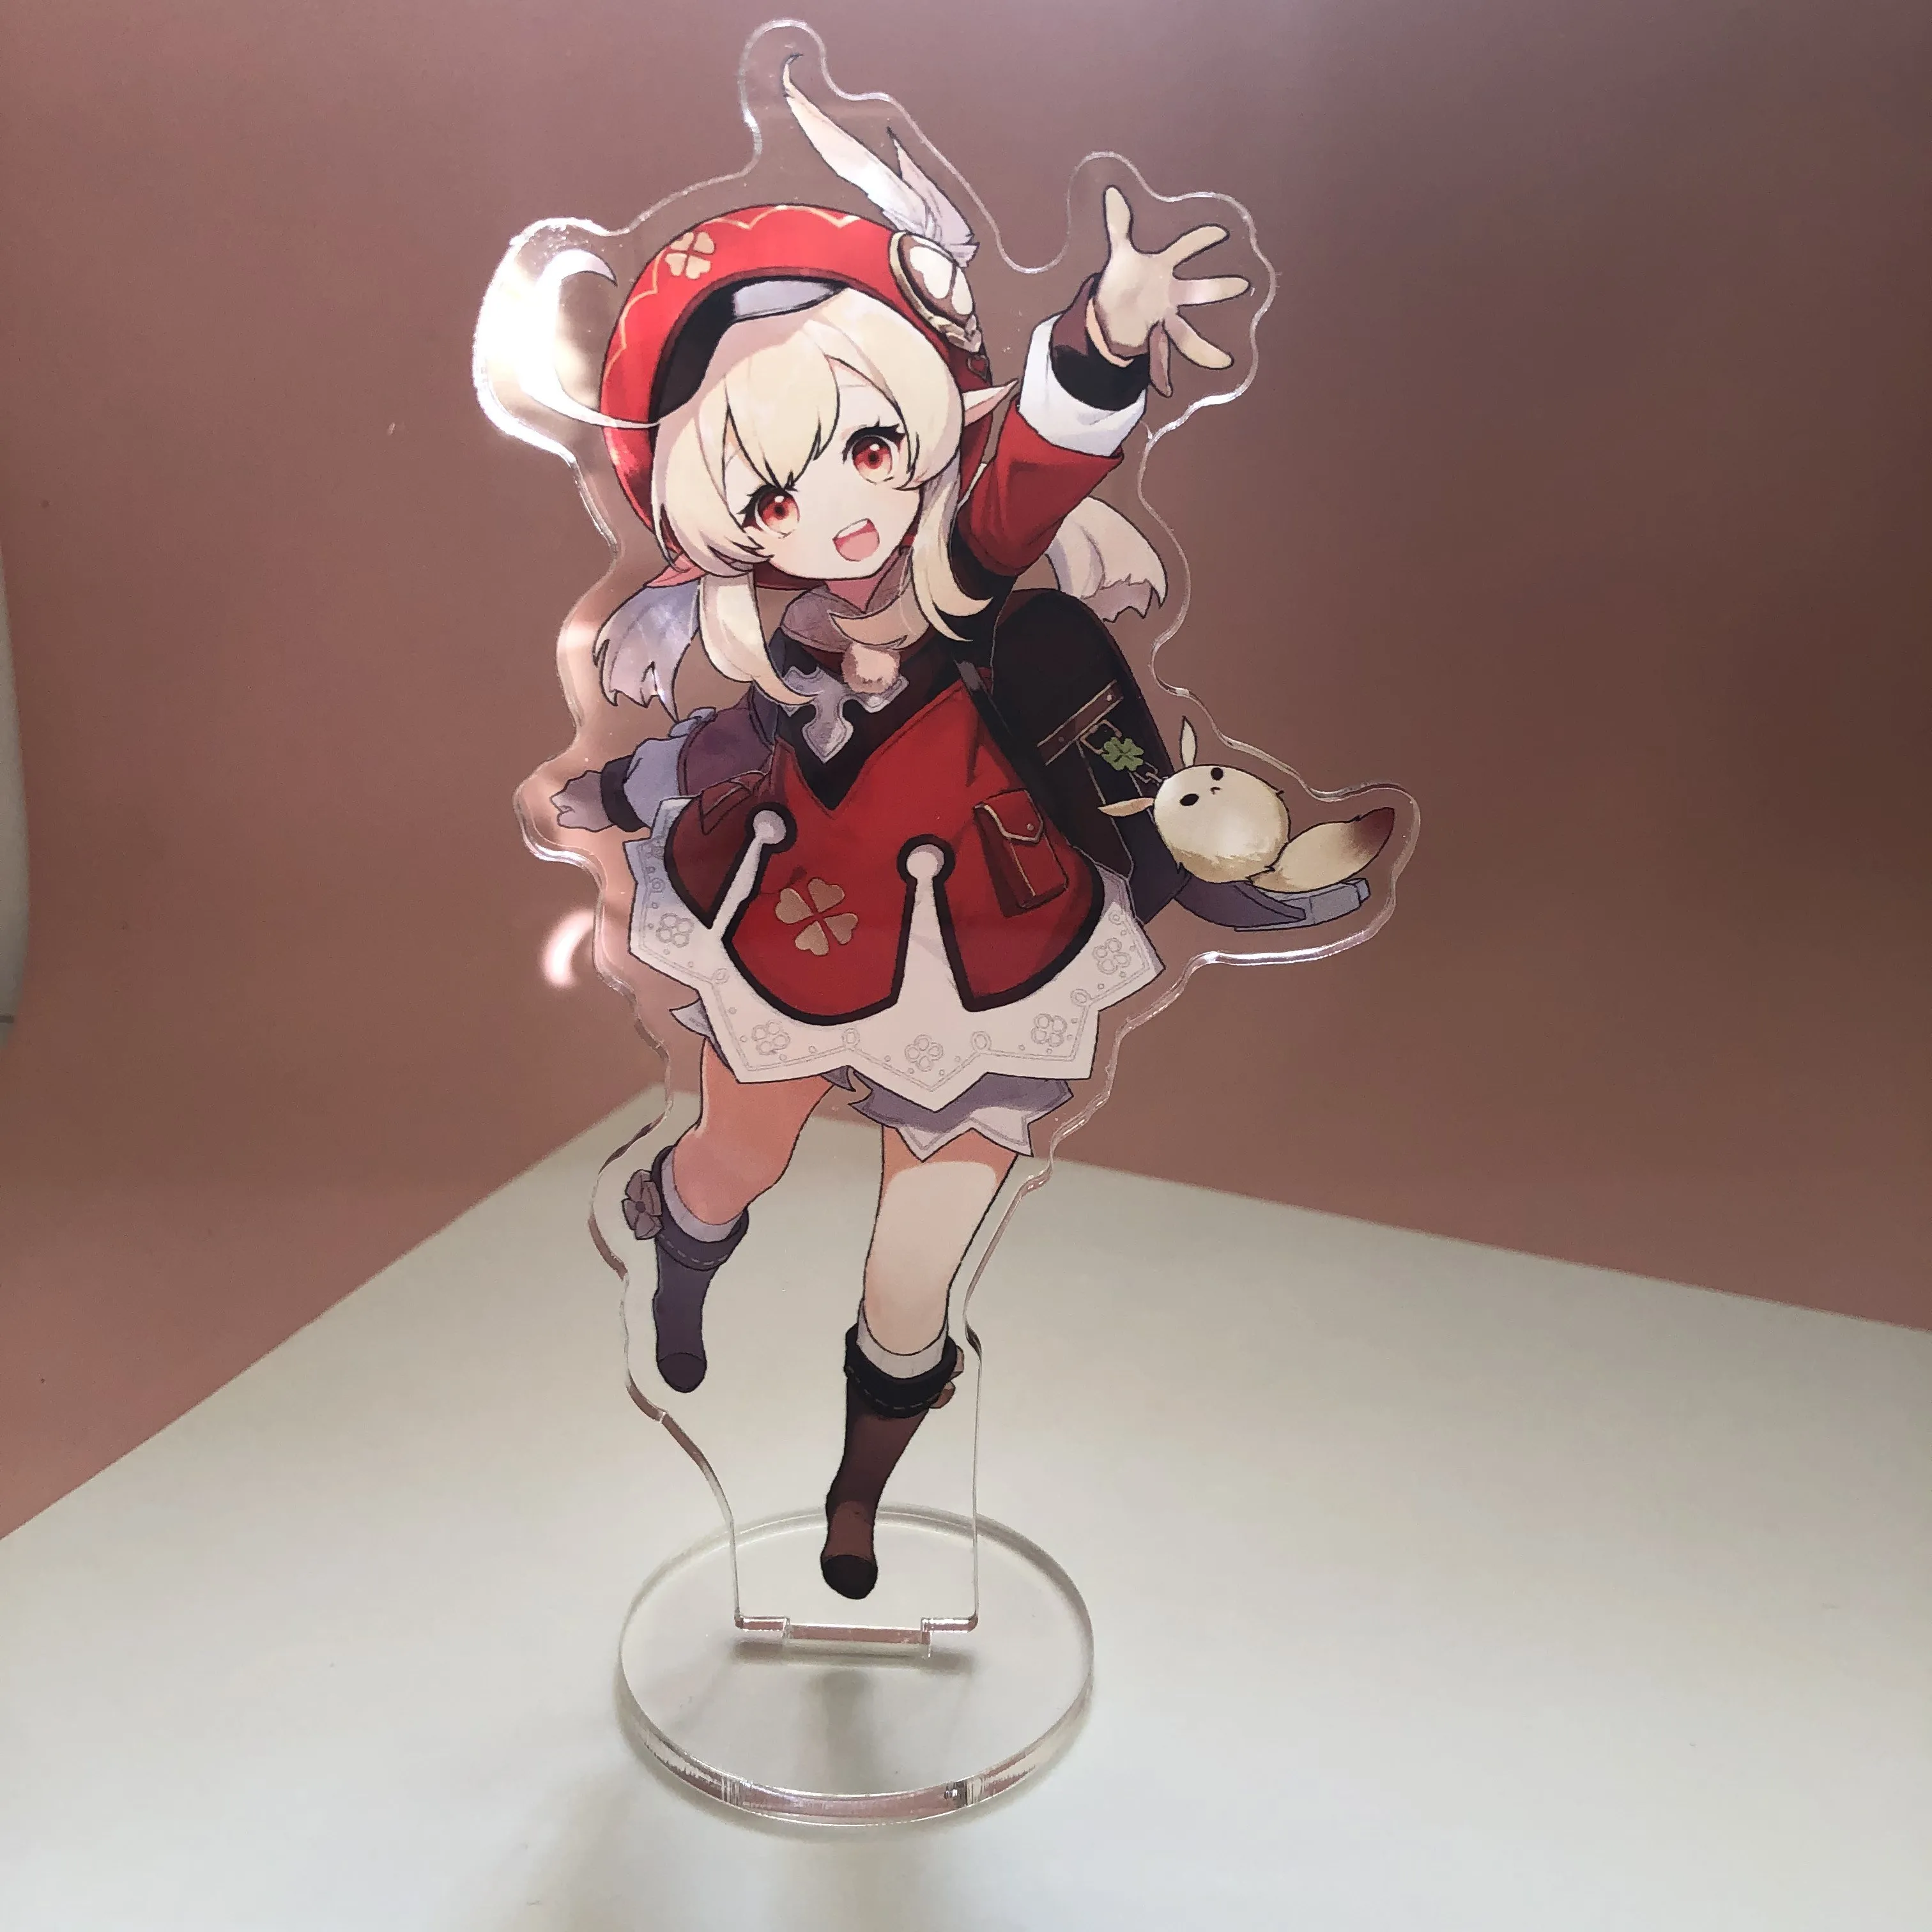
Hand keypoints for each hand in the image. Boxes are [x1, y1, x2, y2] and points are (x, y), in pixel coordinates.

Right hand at [552, 769, 609, 830]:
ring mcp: (587, 775)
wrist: (619, 795)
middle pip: (570, 792)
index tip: (573, 816)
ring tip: (599, 804)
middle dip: (576, 800)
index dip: (565, 809)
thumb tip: (560, 818)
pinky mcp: (602, 772)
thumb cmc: (596, 812)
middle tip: (587, 811)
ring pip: (582, 786)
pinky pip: (595, 782)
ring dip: (587, 793)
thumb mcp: (580, 821)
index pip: (557, 801)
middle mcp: (573, 782)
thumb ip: (567, 820)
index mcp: (564, 794)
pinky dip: (598, 788)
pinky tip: (606, 796)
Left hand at [1090, 185, 1249, 396]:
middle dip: (1217, 288)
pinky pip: (1159, 359)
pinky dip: (1161, 375)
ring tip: (1224, 362)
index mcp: (1163, 271)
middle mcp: (1171, 295)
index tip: (1220, 233)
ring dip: (1204, 349)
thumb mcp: (1120, 254)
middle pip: (1197, 291)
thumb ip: (1118, 225)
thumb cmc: (1125, 279)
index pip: (1184, 250)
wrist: (1116, 309)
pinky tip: (1166, 390)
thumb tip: (1112, 193)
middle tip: (1242, 285)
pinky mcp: (1154, 339)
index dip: (1200, 240)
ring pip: (1187, 335)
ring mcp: (1165, 318)